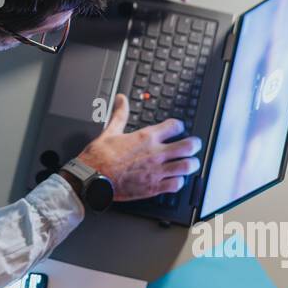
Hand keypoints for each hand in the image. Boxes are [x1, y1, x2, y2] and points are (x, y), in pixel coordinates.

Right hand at [76, 94, 201, 201]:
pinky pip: (176, 185)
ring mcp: (156, 171)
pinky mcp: (153, 187)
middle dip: (195, 145)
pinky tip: (176, 179)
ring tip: (191, 163)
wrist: (92, 177)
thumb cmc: (99, 156)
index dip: (179, 126)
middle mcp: (155, 153)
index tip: (178, 128)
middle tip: (195, 145)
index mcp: (146, 137)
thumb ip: (120, 114)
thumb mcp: (110, 130)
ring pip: (187, 166)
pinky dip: (179, 181)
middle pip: (188, 146)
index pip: (175, 126)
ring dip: (191, 164)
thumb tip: (121, 99)